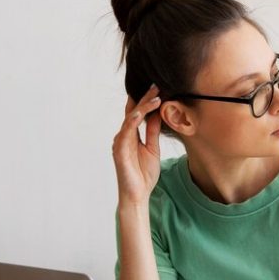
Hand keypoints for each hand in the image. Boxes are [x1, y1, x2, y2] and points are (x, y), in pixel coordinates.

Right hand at [113, 85, 163, 206]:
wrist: (138, 194)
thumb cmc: (143, 174)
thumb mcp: (153, 149)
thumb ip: (153, 132)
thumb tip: (158, 115)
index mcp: (131, 136)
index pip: (138, 114)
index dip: (147, 101)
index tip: (159, 88)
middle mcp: (123, 136)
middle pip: (133, 112)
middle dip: (145, 98)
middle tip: (156, 84)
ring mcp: (120, 142)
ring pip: (130, 118)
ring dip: (142, 107)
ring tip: (155, 96)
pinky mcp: (119, 150)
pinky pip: (126, 132)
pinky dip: (133, 121)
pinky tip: (141, 112)